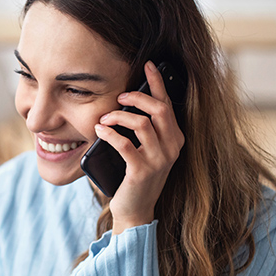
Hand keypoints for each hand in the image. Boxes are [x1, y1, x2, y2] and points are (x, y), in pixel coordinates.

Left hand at [93, 61, 184, 234]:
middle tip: (120, 96)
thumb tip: (125, 101)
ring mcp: (159, 160)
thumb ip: (144, 129)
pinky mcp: (142, 171)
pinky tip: (100, 130)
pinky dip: (110, 133)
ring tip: (104, 118)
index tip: (148, 65)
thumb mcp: (145, 149)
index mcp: (175, 138)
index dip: (157, 83)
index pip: (167, 104)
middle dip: (137, 97)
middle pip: (158, 109)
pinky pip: (125, 144)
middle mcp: (172, 147)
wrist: (135, 210)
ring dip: (119, 116)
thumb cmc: (136, 175)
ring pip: (142, 123)